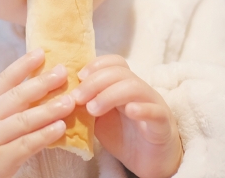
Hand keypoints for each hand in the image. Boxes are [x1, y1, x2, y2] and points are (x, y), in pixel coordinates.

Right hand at [0, 49, 75, 177]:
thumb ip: (8, 103)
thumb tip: (42, 81)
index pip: (3, 80)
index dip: (22, 66)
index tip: (41, 52)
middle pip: (16, 97)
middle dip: (41, 83)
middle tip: (63, 72)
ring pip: (24, 121)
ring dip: (49, 109)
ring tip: (70, 101)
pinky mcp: (0, 161)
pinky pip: (26, 145)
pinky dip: (45, 135)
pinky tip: (61, 127)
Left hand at [71, 55, 182, 177]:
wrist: (149, 161)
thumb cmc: (124, 136)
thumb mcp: (99, 118)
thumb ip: (86, 104)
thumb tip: (62, 95)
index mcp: (124, 85)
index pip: (115, 62)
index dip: (96, 65)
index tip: (78, 77)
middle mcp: (140, 90)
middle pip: (120, 72)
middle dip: (95, 82)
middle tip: (78, 98)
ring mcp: (153, 105)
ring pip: (135, 87)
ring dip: (110, 95)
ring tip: (92, 109)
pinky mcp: (162, 125)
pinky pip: (155, 111)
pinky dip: (142, 108)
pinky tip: (130, 111)